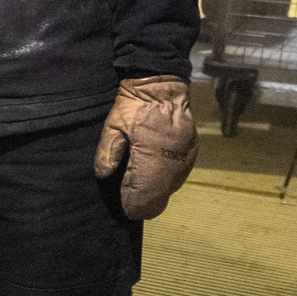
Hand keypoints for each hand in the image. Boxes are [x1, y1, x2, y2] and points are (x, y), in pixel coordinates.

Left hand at [94, 76, 197, 219]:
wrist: (162, 86)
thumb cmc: (134, 105)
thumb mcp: (113, 125)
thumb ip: (108, 152)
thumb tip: (104, 175)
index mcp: (149, 154)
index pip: (142, 191)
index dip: (134, 204)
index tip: (126, 209)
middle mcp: (171, 159)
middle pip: (159, 194)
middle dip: (145, 203)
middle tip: (133, 207)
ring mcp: (184, 156)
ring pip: (171, 187)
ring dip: (158, 194)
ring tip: (143, 199)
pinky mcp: (192, 151)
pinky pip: (180, 175)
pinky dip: (168, 182)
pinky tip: (158, 184)